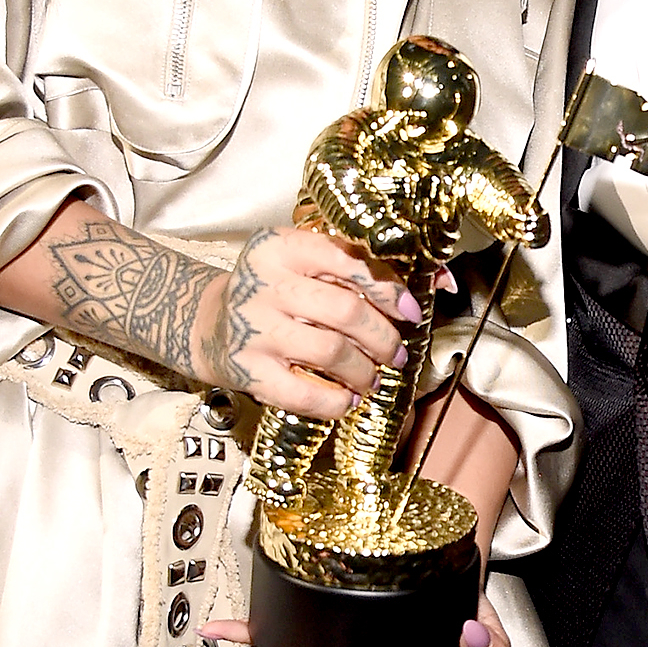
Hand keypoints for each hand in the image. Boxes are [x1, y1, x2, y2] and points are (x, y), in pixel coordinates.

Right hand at [192, 226, 419, 415]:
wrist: (207, 323)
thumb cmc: (273, 289)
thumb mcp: (304, 262)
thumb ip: (359, 264)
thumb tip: (441, 279)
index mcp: (281, 246)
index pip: (347, 260)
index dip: (388, 288)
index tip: (410, 310)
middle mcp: (265, 283)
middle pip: (346, 311)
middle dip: (383, 337)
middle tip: (395, 352)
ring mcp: (254, 329)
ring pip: (331, 351)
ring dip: (365, 369)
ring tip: (374, 377)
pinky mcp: (247, 371)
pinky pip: (303, 392)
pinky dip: (336, 400)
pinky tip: (349, 398)